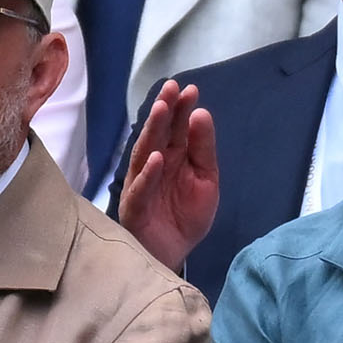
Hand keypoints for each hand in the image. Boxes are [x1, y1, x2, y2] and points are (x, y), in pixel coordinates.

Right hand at [116, 81, 218, 274]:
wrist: (174, 254)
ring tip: (162, 110)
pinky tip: (157, 159)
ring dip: (153, 132)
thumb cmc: (185, 215)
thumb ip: (203, 149)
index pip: (175, 127)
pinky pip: (141, 189)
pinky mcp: (136, 208)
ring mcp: (142, 184)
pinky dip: (148, 174)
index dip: (180, 108)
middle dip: (165, 111)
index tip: (189, 88)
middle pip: (158, 134)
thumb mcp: (206, 180)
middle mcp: (154, 165)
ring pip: (145, 154)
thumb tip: (201, 113)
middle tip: (172, 88)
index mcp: (172, 156)